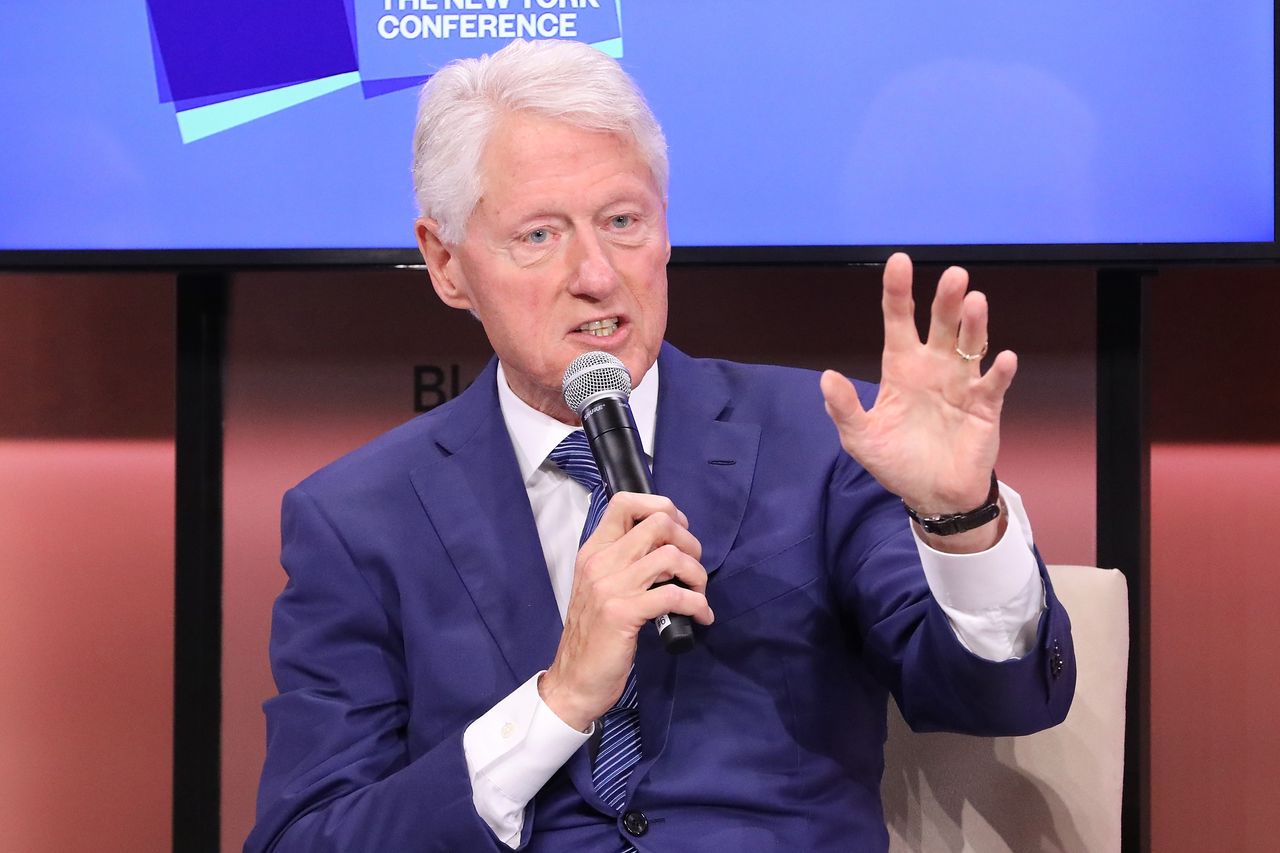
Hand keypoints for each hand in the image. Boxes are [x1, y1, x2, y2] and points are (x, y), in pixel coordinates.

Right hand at [539, 493, 713, 730]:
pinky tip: (701, 616)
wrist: (574, 680)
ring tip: (699, 593)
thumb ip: (624, 562)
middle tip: (693, 568)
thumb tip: (666, 545)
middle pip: (658, 523)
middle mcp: (600, 562)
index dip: (662, 507)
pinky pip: (674, 595)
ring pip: (671, 556)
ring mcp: (610, 587)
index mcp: (594, 551)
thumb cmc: (593, 635)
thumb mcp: (600, 588)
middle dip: (689, 542)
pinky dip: (697, 604)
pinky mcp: (623, 614)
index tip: (678, 533)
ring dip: (697, 574)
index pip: (625, 502)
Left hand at [820, 253, 1014, 544]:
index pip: (899, 321)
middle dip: (947, 299)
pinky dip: (1000, 372)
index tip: (899, 261)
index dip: (898, 291)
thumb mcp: (861, 438)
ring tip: (975, 302)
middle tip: (954, 276)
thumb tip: (827, 376)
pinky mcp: (985, 407)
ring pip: (971, 346)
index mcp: (901, 368)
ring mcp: (962, 384)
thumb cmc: (897, 461)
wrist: (932, 496)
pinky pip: (993, 384)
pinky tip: (1004, 359)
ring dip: (975, 325)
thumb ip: (843, 408)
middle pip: (942, 325)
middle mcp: (934, 367)